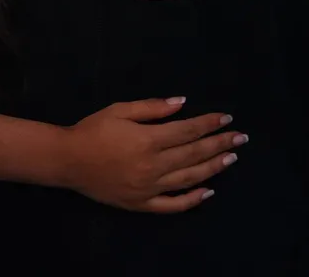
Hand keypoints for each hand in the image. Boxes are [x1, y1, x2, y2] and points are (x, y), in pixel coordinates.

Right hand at [60, 99, 244, 212]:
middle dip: (219, 144)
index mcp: (148, 140)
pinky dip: (192, 200)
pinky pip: (173, 205)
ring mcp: (149, 188)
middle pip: (194, 154)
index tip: (227, 118)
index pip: (188, 130)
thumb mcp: (119, 110)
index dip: (209, 123)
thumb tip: (182, 103)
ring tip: (231, 158)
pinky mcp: (142, 203)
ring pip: (190, 179)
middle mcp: (154, 165)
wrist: (67, 160)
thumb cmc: (92, 130)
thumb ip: (152, 107)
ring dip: (213, 167)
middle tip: (241, 137)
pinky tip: (209, 191)